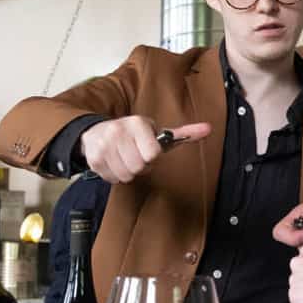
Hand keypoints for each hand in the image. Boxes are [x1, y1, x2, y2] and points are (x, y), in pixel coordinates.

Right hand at [79, 116, 209, 183]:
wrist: (95, 132)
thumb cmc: (133, 135)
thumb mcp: (157, 132)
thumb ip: (184, 133)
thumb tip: (209, 129)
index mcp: (136, 123)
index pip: (152, 154)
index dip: (152, 157)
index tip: (147, 150)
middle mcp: (118, 131)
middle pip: (139, 167)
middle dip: (140, 166)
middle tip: (135, 156)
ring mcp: (103, 145)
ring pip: (126, 175)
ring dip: (128, 172)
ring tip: (125, 160)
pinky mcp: (94, 159)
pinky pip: (113, 179)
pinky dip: (115, 175)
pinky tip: (114, 164)